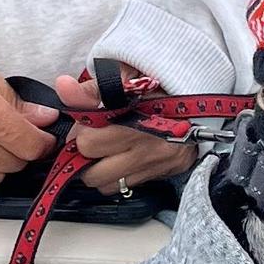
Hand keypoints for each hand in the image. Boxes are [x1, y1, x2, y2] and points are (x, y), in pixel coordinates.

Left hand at [52, 71, 191, 194]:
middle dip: (86, 156)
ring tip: (105, 149)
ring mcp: (159, 165)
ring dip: (99, 170)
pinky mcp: (167, 173)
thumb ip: (91, 89)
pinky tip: (123, 155)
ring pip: (107, 185)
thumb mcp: (124, 78)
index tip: (85, 124)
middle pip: (92, 173)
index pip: (88, 144)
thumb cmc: (159, 84)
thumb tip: (63, 87)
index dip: (80, 133)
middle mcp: (150, 150)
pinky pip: (128, 185)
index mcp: (138, 123)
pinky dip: (119, 174)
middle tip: (92, 138)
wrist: (201, 95)